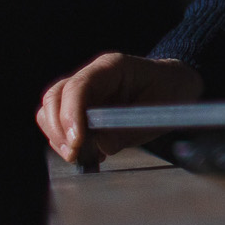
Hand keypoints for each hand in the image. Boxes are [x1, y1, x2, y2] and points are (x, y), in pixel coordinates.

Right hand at [38, 53, 202, 165]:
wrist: (175, 85)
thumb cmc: (170, 91)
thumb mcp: (158, 111)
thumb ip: (128, 129)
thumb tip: (99, 146)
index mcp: (111, 67)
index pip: (77, 87)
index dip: (71, 115)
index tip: (77, 142)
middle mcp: (91, 76)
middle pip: (54, 97)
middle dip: (58, 129)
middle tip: (75, 154)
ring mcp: (83, 93)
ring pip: (50, 112)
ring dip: (59, 137)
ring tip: (83, 156)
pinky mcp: (81, 109)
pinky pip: (60, 125)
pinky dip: (67, 141)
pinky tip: (88, 153)